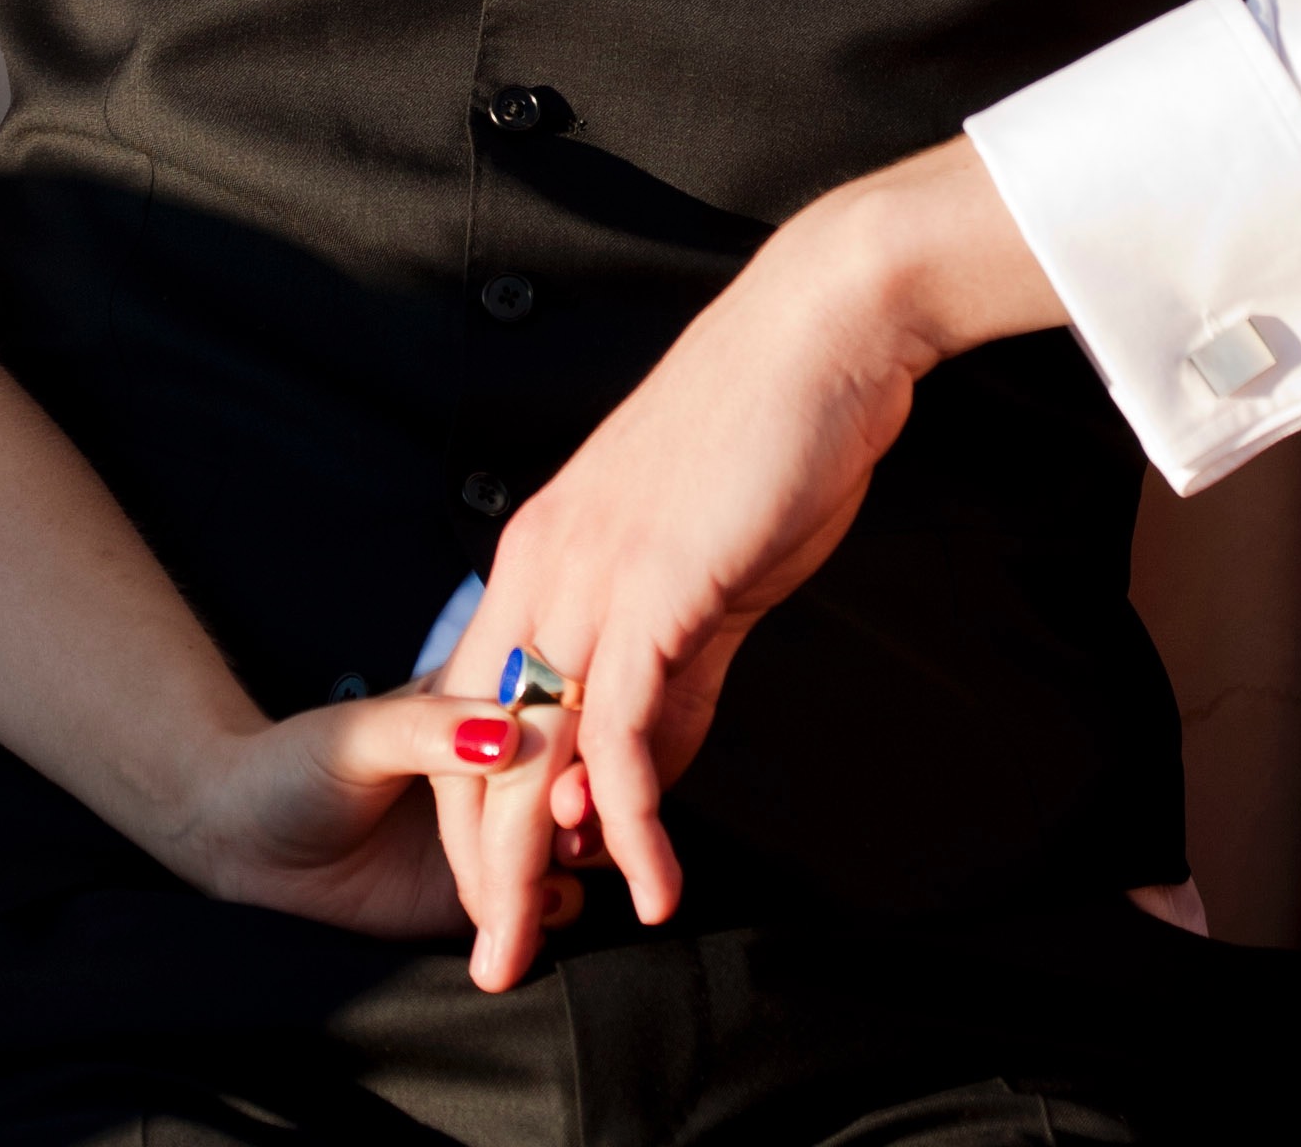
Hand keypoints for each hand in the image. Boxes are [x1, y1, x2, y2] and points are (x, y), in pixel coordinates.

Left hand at [171, 692, 583, 978]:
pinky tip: (531, 917)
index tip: (577, 768)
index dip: (581, 739)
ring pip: (582, 843)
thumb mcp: (356, 737)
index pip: (560, 710)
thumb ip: (426, 732)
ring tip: (555, 875)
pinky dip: (554, 912)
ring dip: (584, 860)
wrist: (244, 840)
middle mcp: (506, 765)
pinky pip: (547, 906)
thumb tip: (503, 732)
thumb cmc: (293, 766)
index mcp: (484, 701)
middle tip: (569, 832)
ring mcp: (502, 833)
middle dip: (592, 808)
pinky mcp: (488, 897)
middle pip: (585, 780)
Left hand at [447, 137, 1063, 954]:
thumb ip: (674, 673)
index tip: (499, 895)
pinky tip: (653, 884)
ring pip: (530, 753)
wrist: (821, 339)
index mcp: (542, 555)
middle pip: (482, 746)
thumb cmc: (774, 442)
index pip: (480, 709)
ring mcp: (590, 579)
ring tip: (536, 951)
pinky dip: (631, 825)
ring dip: (529, 870)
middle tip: (492, 961)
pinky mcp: (653, 594)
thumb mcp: (708, 576)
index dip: (481, 811)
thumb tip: (655, 769)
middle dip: (478, 868)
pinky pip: (621, 738)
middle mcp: (542, 568)